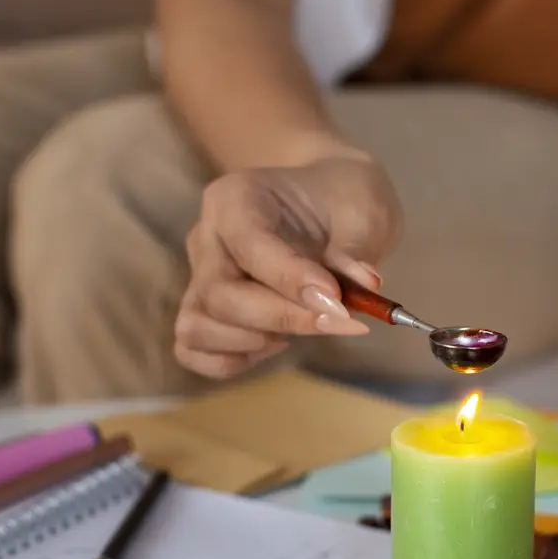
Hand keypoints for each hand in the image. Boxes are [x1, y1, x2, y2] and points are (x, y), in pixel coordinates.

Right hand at [175, 153, 401, 378]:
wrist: (330, 205)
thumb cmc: (342, 201)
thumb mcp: (362, 211)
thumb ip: (355, 249)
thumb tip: (364, 287)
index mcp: (236, 198)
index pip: (247, 244)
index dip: (290, 279)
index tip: (338, 301)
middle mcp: (207, 237)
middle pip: (218, 295)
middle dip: (281, 318)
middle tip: (339, 320)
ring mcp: (200, 277)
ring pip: (197, 327)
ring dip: (253, 341)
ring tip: (302, 326)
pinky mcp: (204, 311)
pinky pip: (193, 350)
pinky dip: (231, 359)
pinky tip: (275, 342)